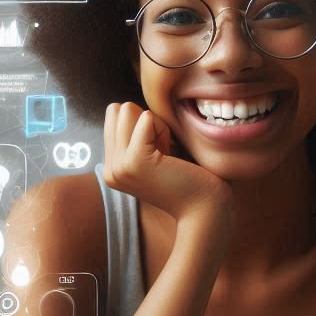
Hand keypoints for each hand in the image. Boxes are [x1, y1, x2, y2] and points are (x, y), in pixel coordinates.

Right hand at [103, 103, 232, 225]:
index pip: (115, 115)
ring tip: (168, 156)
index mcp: (112, 167)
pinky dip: (165, 130)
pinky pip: (146, 118)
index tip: (161, 154)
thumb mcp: (155, 154)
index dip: (144, 126)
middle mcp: (109, 169)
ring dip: (157, 127)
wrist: (205, 209)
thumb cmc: (190, 179)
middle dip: (147, 123)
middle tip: (166, 155)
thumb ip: (136, 135)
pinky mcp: (133, 161)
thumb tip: (123, 106)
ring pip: (129, 111)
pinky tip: (173, 158)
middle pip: (119, 110)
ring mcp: (118, 166)